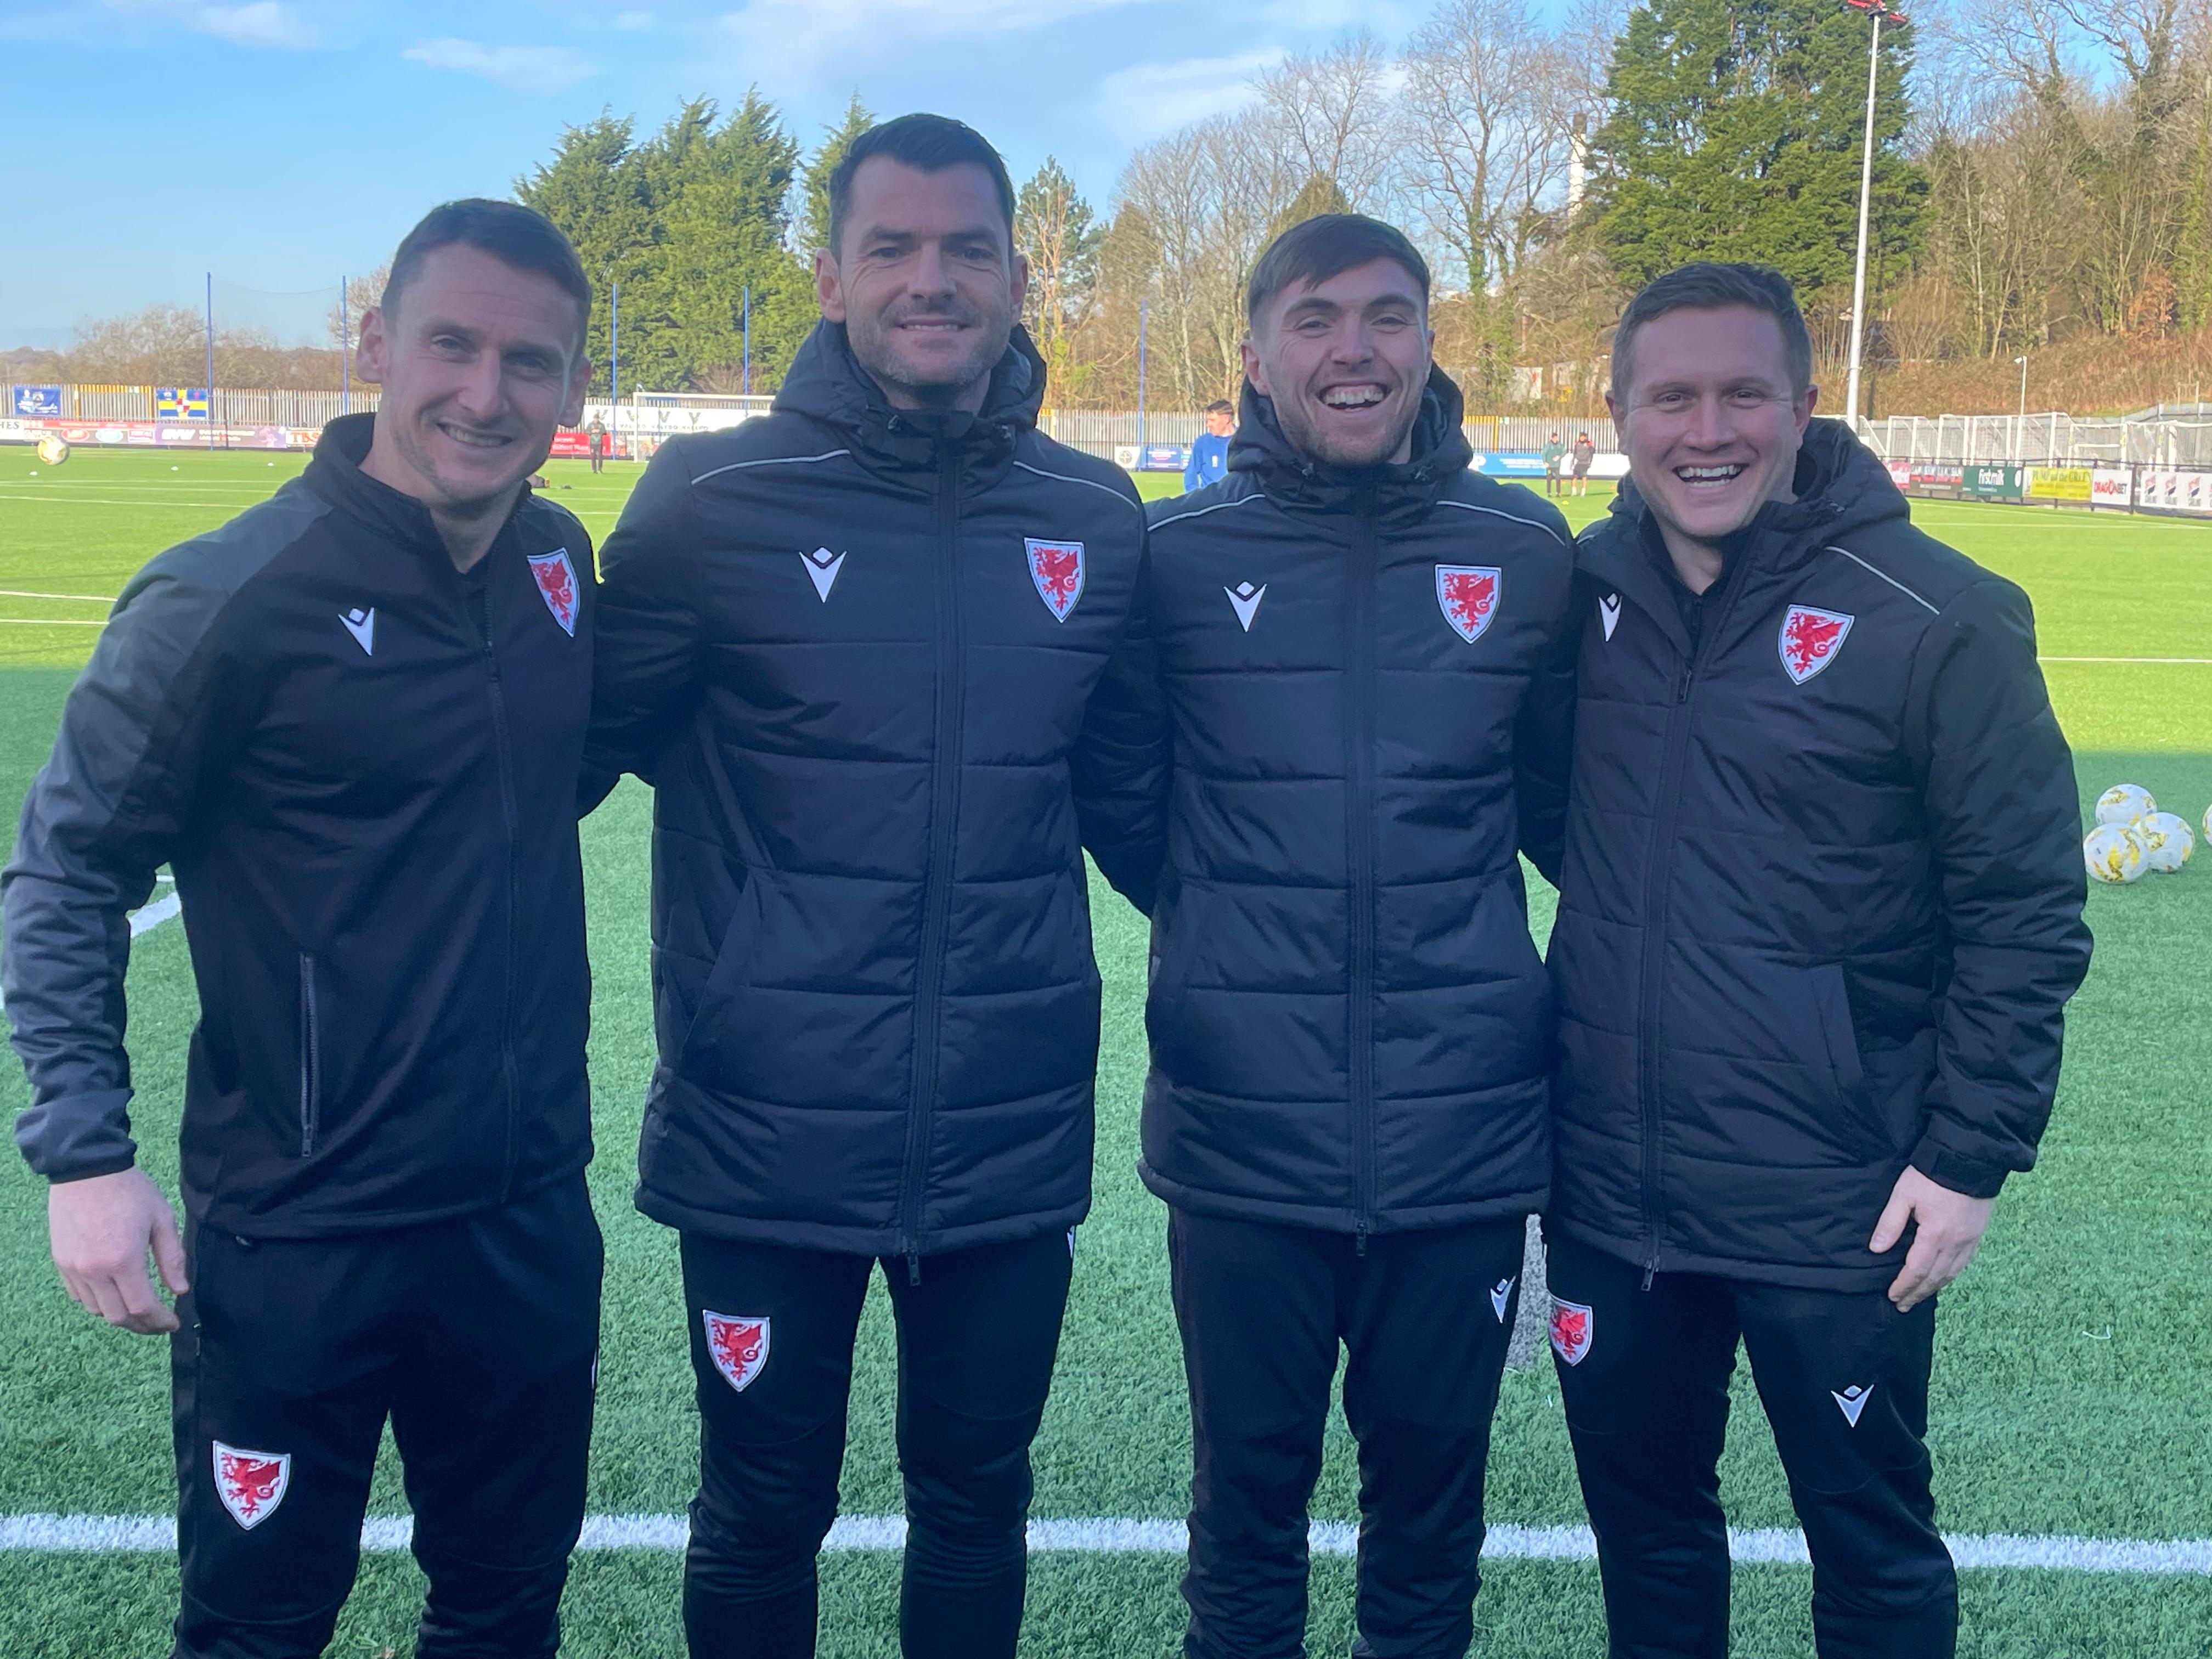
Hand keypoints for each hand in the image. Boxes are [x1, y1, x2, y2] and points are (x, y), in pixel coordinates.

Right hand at [49, 1168, 187, 1334]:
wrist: (87, 1169)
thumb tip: (180, 1290)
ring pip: (96, 1310)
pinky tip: (112, 1293)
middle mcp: (94, 1271)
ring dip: (119, 1314)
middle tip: (158, 1322)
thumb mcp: (162, 1219)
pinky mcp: (60, 1262)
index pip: (142, 1307)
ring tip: (137, 1308)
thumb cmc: (130, 1191)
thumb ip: (171, 1258)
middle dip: (141, 1325)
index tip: (173, 1323)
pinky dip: (97, 1302)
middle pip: (118, 1316)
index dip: (160, 1321)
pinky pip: (78, 1295)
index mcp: (124, 1261)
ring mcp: (74, 1268)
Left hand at [1869, 1166, 1993, 1312]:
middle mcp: (1956, 1243)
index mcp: (1936, 1235)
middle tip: (1903, 1305)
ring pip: (1951, 1274)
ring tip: (1919, 1297)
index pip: (1917, 1270)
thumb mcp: (1904, 1194)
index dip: (1904, 1286)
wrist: (1968, 1160)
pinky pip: (1964, 1263)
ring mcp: (1970, 1240)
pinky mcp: (1978, 1235)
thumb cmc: (1931, 1175)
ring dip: (1934, 1288)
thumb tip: (1876, 1249)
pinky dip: (1951, 1276)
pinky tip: (1942, 1279)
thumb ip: (1890, 1223)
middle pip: (1935, 1277)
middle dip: (1917, 1293)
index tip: (1892, 1296)